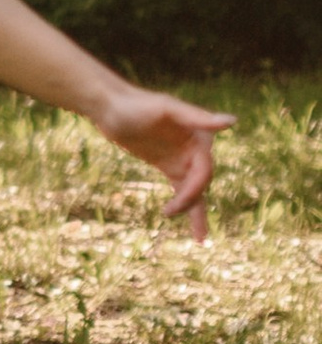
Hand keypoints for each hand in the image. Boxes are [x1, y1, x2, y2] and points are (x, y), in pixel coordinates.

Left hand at [89, 80, 231, 240]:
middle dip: (188, 200)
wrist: (110, 107)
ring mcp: (182, 158)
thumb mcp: (165, 109)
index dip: (194, 188)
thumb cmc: (136, 104)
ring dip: (196, 212)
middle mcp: (196, 147)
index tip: (177, 203)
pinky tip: (194, 229)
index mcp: (200, 133)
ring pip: (195, 190)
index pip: (204, 169)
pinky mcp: (169, 166)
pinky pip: (182, 190)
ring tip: (200, 239)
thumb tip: (232, 121)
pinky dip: (187, 207)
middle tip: (168, 212)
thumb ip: (197, 117)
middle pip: (200, 182)